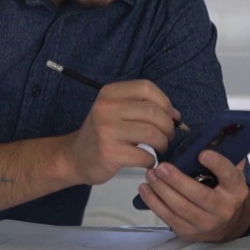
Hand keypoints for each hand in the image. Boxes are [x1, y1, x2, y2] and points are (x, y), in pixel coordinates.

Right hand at [65, 79, 180, 185]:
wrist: (74, 157)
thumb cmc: (101, 134)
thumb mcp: (115, 111)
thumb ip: (141, 107)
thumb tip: (175, 114)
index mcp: (110, 93)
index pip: (146, 88)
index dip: (165, 102)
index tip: (170, 116)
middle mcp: (106, 108)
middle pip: (152, 111)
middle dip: (167, 126)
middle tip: (167, 136)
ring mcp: (107, 130)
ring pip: (151, 133)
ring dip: (162, 143)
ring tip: (160, 148)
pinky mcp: (109, 152)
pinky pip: (144, 155)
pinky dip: (151, 160)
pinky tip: (147, 161)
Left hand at [136, 149, 249, 241]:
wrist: (226, 224)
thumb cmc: (223, 191)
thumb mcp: (230, 174)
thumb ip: (225, 156)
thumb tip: (215, 133)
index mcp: (236, 190)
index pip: (229, 175)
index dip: (217, 164)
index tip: (202, 153)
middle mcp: (223, 209)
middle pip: (199, 195)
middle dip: (177, 180)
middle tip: (161, 166)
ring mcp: (206, 224)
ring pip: (181, 207)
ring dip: (162, 190)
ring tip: (150, 175)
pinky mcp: (189, 232)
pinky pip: (168, 217)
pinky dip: (154, 203)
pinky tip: (145, 189)